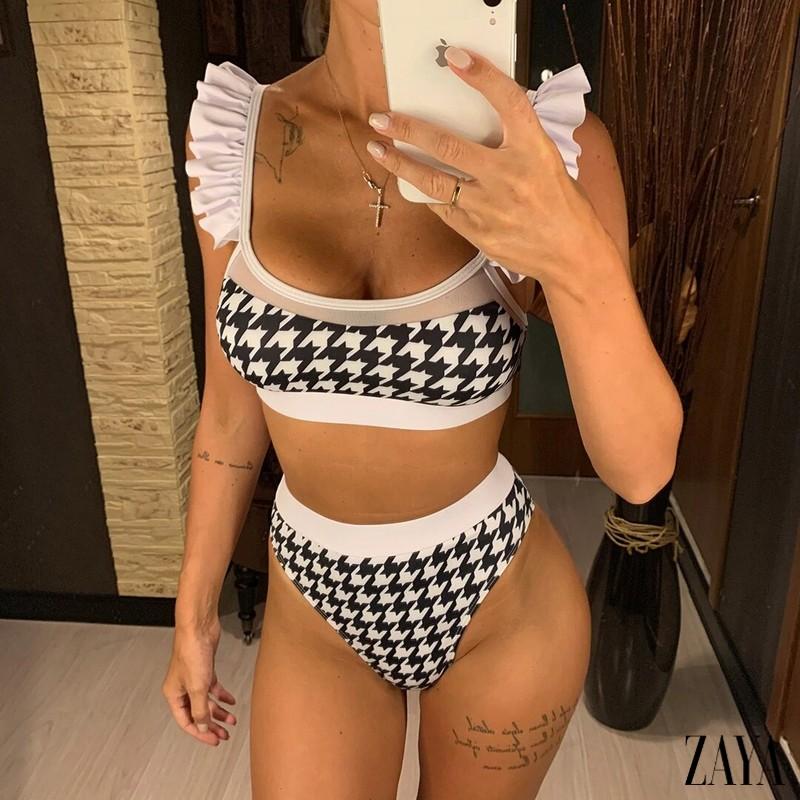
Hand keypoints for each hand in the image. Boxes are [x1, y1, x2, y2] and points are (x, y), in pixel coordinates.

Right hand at [161, 618, 236, 746]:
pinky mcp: (205, 668)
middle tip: (223, 734)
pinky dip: (221, 695)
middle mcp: (182, 687)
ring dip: (219, 711)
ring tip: (231, 720)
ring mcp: (194, 678)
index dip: (200, 732)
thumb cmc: (191, 651)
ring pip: (206, 701)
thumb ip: (200, 710)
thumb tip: (203, 726)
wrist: (199, 628)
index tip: (213, 740)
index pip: (186, 721)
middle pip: (197, 713)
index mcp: (173, 694)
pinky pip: (213, 688)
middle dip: (211, 724)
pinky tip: (230, 700)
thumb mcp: (198, 687)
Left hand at [365, 46, 604, 286]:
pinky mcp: (478, 232)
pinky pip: (442, 209)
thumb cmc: (562, 206)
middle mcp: (509, 176)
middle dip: (409, 129)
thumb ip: (516, 142)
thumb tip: (479, 125)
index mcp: (534, 150)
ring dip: (402, 165)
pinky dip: (426, 194)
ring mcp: (490, 207)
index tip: (455, 58)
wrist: (572, 254)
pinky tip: (411, 183)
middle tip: (383, 118)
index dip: (481, 76)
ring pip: (434, 182)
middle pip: (449, 146)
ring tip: (380, 150)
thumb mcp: (548, 161)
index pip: (507, 102)